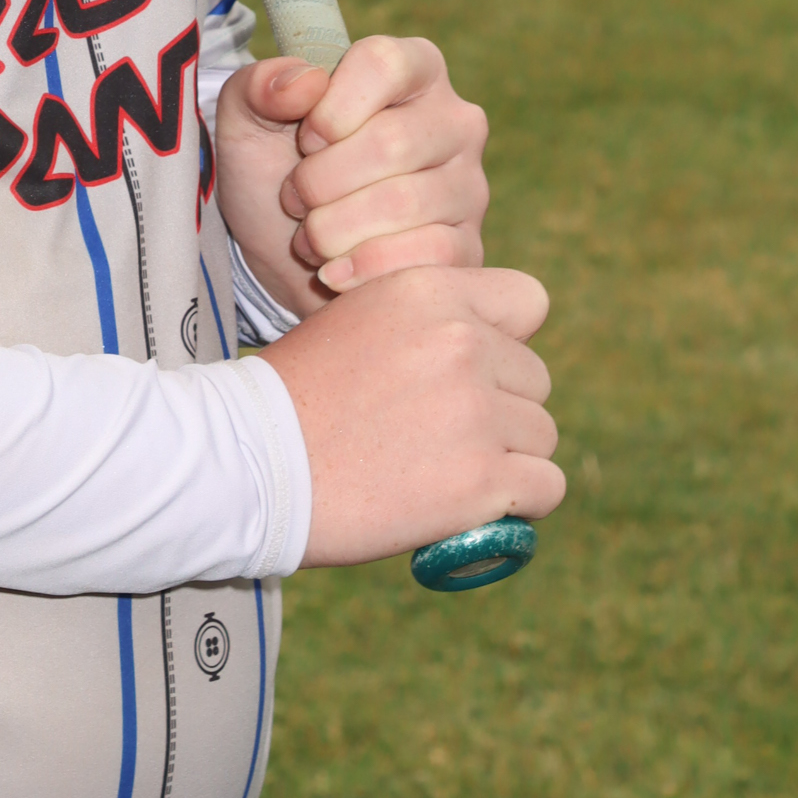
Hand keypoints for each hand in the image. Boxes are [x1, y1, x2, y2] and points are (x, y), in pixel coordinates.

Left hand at [215, 35, 489, 318]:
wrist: (288, 254)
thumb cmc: (276, 170)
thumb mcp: (246, 120)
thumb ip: (258, 86)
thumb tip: (305, 83)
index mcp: (411, 68)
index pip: (383, 64)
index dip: (331, 108)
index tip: (304, 139)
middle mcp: (453, 120)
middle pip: (391, 142)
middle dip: (320, 181)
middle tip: (294, 198)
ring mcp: (468, 185)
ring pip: (403, 204)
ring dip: (333, 229)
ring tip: (310, 235)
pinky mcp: (468, 247)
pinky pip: (425, 255)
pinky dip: (362, 268)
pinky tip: (333, 270)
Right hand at [259, 263, 563, 564]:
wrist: (250, 461)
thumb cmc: (298, 396)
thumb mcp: (359, 319)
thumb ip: (426, 324)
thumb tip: (486, 349)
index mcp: (429, 290)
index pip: (528, 300)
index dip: (508, 338)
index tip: (477, 368)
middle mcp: (462, 341)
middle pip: (534, 378)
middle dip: (503, 407)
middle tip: (446, 435)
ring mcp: (476, 411)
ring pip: (541, 435)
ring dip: (510, 458)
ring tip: (451, 471)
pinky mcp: (482, 479)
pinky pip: (546, 488)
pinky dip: (521, 504)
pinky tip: (480, 507)